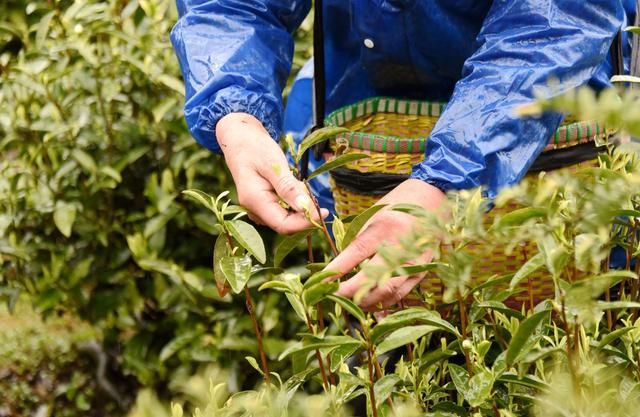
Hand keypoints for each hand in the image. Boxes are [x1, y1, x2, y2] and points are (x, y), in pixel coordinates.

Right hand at [217, 112, 327, 233]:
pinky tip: (293, 185)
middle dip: (303, 212)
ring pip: (285, 217)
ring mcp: (257, 208)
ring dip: (298, 205)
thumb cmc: (254, 147)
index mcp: (254, 201)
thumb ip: (288, 187)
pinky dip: (293, 200)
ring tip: (298, 183)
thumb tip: (306, 208)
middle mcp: (254, 210)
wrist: (239, 139)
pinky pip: (282, 209)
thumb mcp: (273, 164)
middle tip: (311, 192)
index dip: (305, 223)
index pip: (283, 225)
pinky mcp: (262, 204)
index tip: (324, 212)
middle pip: (285, 223)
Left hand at [325, 179, 445, 310]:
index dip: (337, 269)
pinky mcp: (421, 272)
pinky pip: (399, 295)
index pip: (356, 252)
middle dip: (350, 291)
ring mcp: (414, 261)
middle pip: (372, 277)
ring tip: (349, 303)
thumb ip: (358, 240)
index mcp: (385, 227)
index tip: (322, 281)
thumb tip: (340, 267)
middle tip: (333, 296)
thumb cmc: (397, 205)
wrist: (433, 199)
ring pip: (386, 292)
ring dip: (365, 301)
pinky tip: (369, 304)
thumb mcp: (373, 215)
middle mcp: (401, 246)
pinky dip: (382, 303)